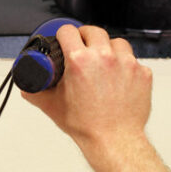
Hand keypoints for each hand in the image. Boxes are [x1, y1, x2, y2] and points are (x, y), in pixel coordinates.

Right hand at [21, 24, 151, 148]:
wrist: (115, 141)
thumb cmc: (87, 126)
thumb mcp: (52, 106)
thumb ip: (35, 92)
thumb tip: (28, 85)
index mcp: (79, 61)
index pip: (68, 31)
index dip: (63, 35)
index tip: (64, 40)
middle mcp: (104, 57)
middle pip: (93, 31)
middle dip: (85, 37)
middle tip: (82, 49)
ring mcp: (126, 63)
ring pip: (116, 42)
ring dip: (108, 48)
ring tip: (102, 63)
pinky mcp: (142, 72)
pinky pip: (132, 59)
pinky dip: (125, 65)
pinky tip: (118, 78)